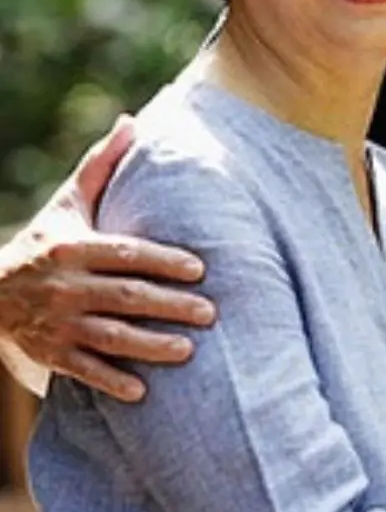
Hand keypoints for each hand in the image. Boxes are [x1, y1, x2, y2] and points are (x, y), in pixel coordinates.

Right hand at [0, 117, 214, 401]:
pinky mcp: (52, 354)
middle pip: (125, 297)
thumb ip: (102, 165)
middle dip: (168, 305)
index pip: (127, 254)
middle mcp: (68, 286)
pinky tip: (143, 391)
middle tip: (210, 312)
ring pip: (109, 337)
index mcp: (76, 247)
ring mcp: (59, 323)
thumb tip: (131, 121)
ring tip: (188, 350)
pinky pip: (84, 370)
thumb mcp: (70, 201)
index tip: (200, 267)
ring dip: (149, 346)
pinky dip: (111, 381)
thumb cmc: (48, 239)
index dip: (163, 261)